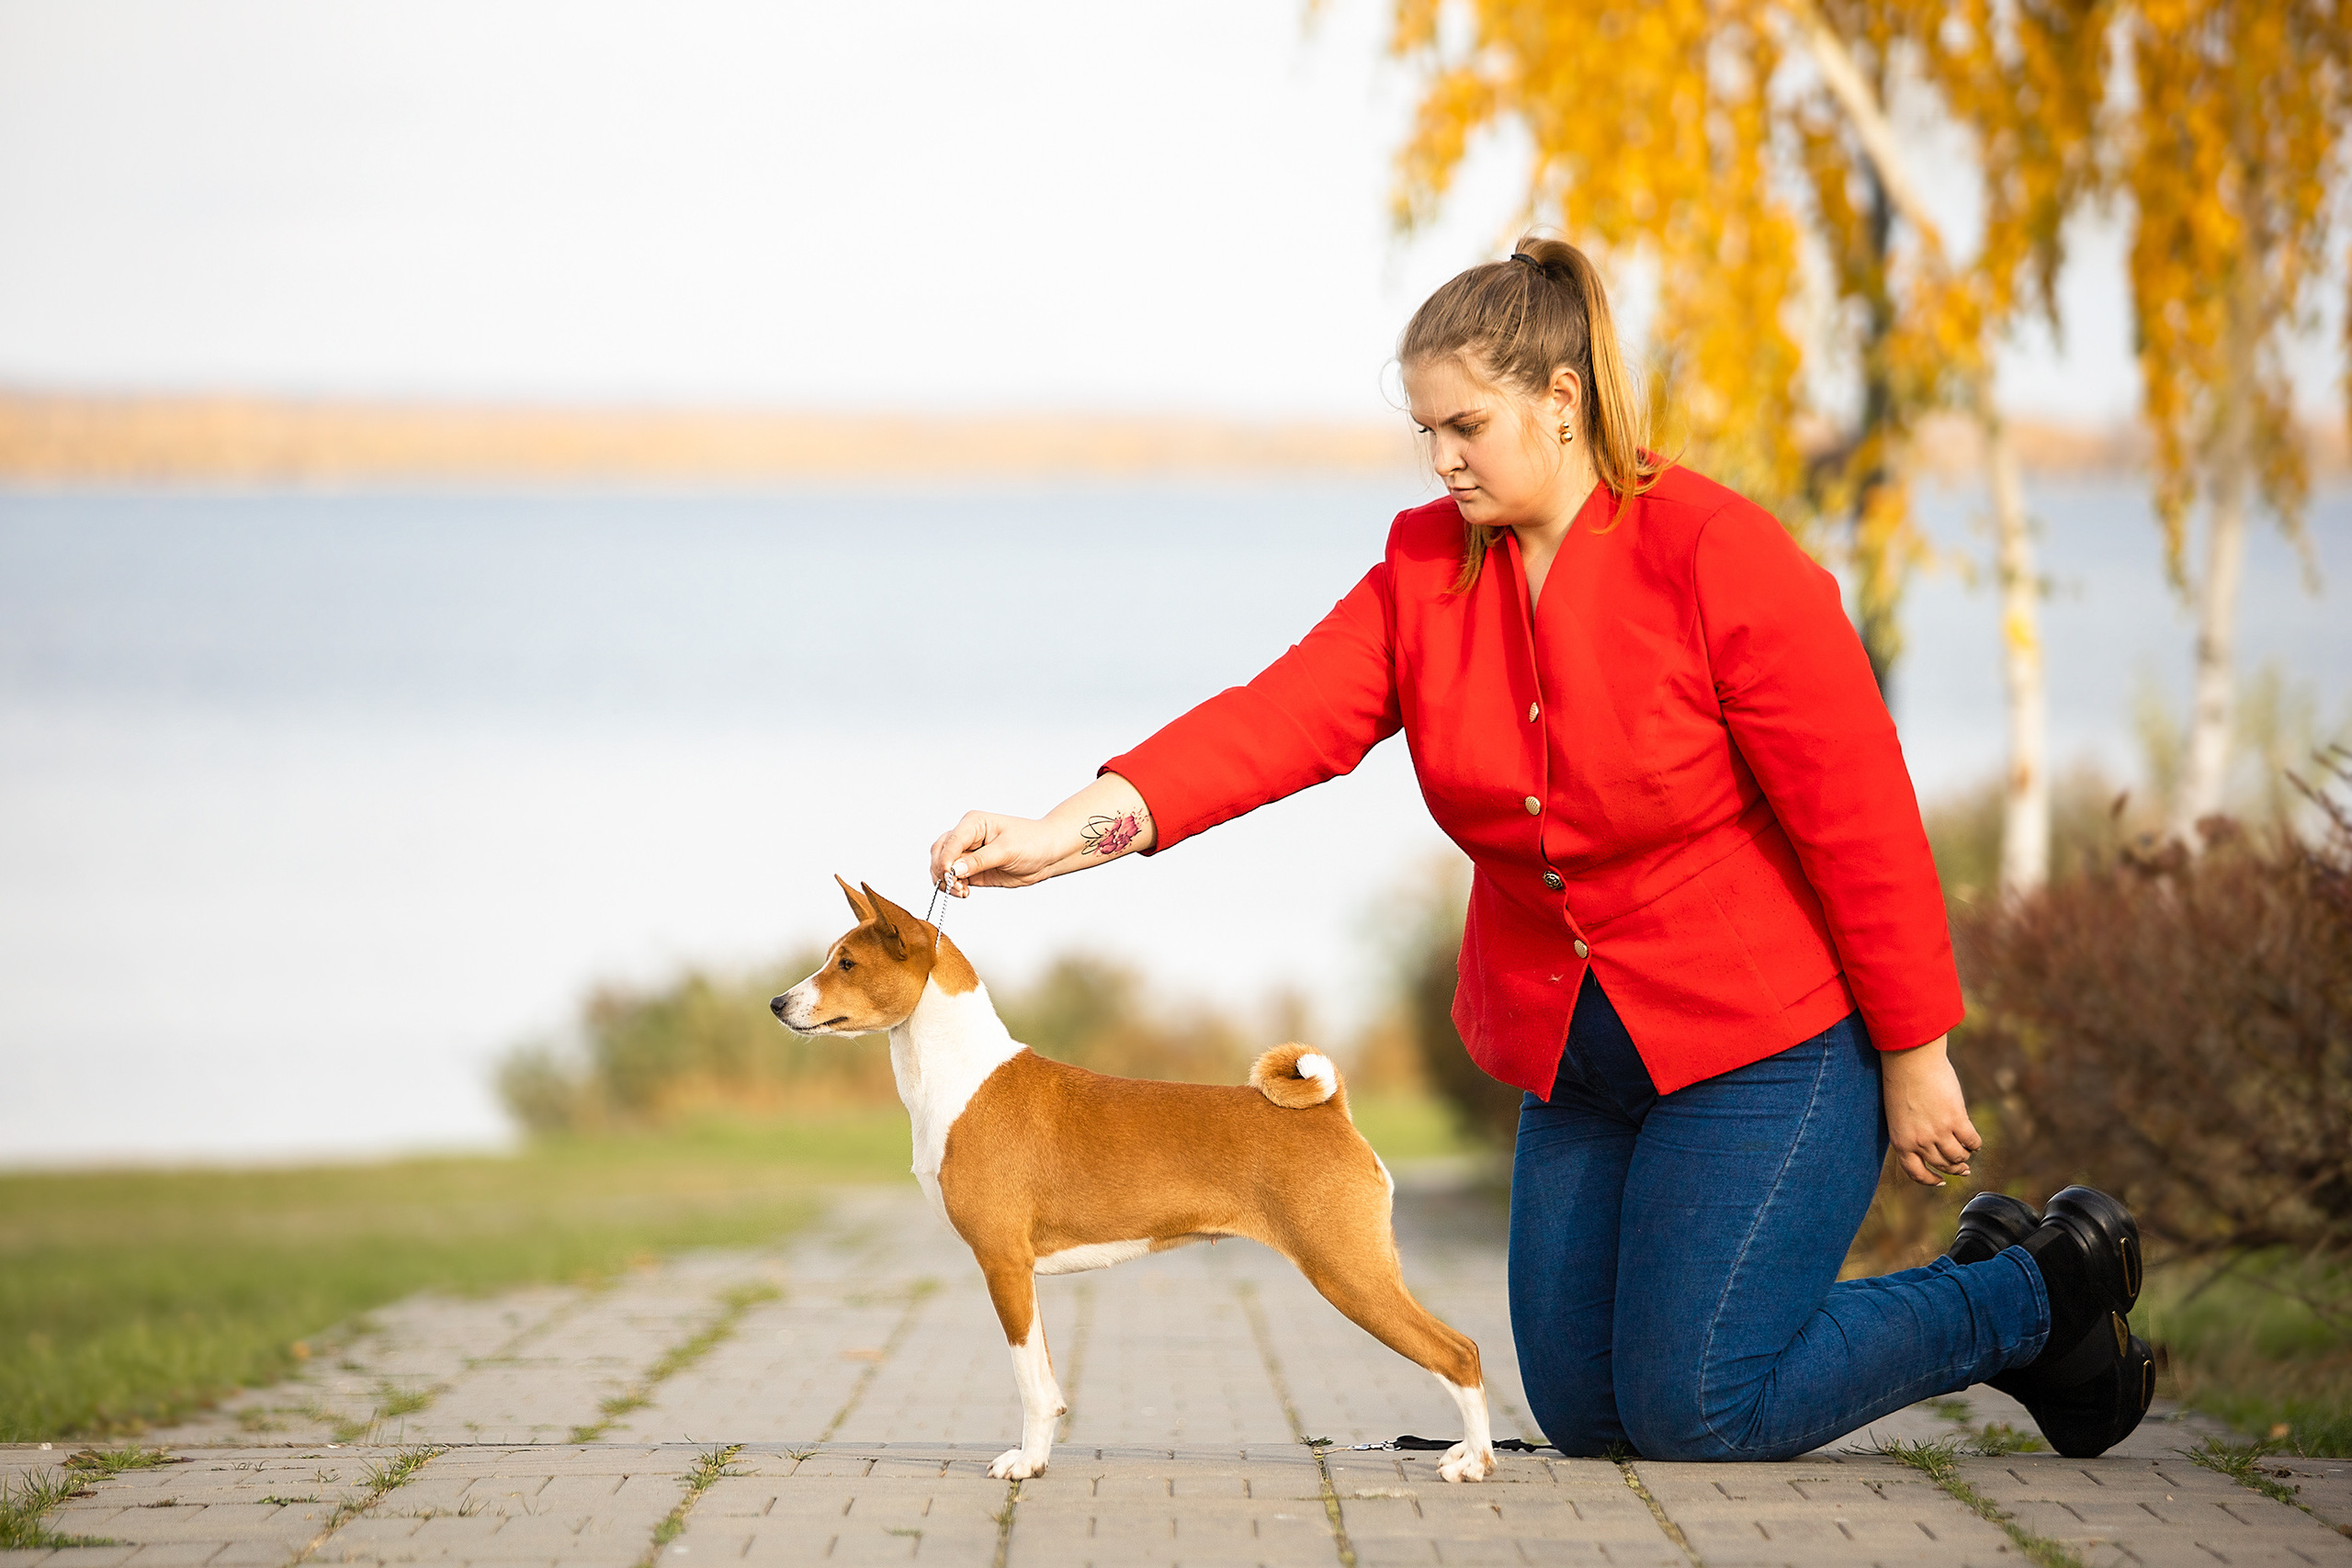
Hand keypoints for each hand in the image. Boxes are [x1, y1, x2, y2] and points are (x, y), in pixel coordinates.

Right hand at [928, 811, 1069, 894]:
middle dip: (941, 870)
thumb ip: (979, 860)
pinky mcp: (973, 871)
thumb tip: (954, 869)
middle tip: (954, 886)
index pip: (950, 841)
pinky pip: (955, 879)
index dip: (945, 859)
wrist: (1049, 854)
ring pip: (943, 867)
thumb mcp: (1007, 850)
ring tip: (962, 891)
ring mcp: (968, 855)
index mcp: (973, 823)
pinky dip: (954, 888)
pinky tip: (964, 893)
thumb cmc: (1032, 842)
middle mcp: (967, 837)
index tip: (949, 875)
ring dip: (946, 881)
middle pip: (939, 852)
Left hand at [1880, 1036, 1981, 1186]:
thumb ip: (1910, 1130)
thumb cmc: (1901, 1080)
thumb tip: (1930, 1142)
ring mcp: (1938, 1132)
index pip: (1915, 1172)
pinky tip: (1975, 1141)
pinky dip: (1975, 1143)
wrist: (1909, 1059)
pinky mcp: (1956, 1119)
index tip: (1941, 1181)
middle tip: (1964, 1169)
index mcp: (1900, 1140)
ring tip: (1968, 1153)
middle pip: (1941, 1165)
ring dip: (1965, 1158)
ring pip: (1958, 1157)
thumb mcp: (1898, 1113)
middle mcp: (1919, 1141)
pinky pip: (1972, 1141)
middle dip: (1954, 1169)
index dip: (1929, 1180)